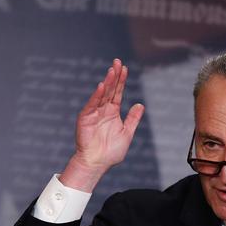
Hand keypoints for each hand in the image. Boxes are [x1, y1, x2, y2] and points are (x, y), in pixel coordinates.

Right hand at [60, 59, 144, 191]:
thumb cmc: (111, 152)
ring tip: (112, 70)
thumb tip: (140, 105)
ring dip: (107, 82)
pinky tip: (101, 86)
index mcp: (113, 112)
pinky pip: (92, 105)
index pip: (117, 92)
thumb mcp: (127, 133)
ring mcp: (94, 113)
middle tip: (118, 62)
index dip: (121, 80)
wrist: (97, 163)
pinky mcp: (86, 118)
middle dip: (114, 76)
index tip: (125, 68)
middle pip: (109, 89)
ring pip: (102, 94)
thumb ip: (133, 119)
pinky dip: (97, 95)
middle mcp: (103, 110)